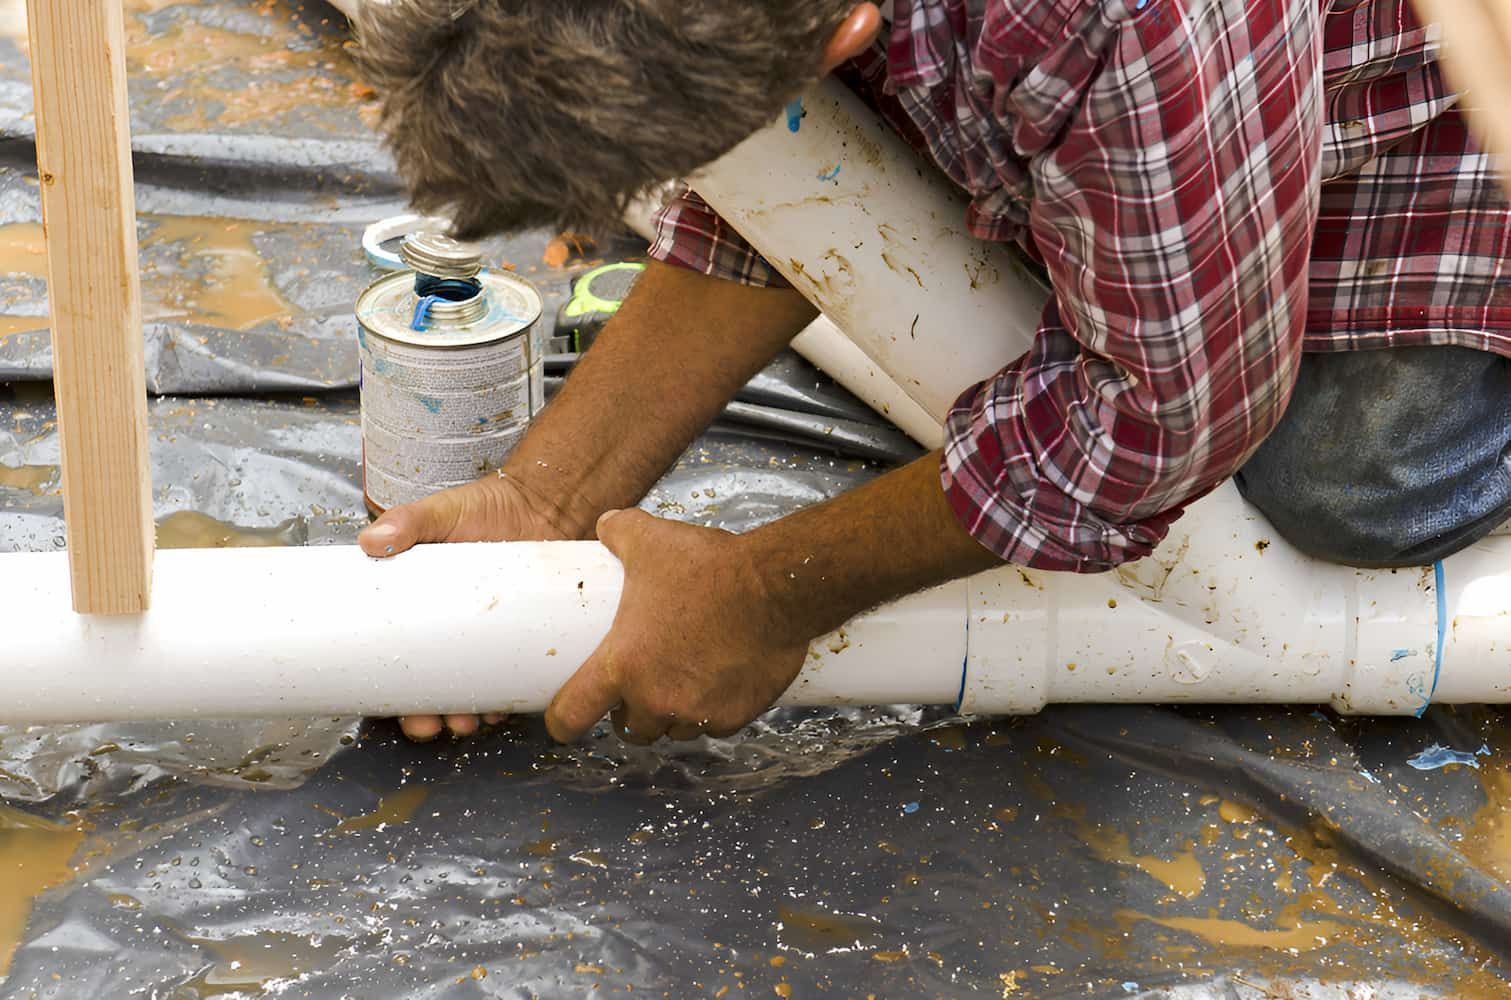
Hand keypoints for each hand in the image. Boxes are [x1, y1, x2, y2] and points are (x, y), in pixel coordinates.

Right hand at [359, 472, 578, 740]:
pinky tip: (503, 711)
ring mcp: (487, 640)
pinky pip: (512, 682)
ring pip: (469, 695)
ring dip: (465, 717)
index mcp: (417, 611)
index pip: (393, 663)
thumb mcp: (440, 512)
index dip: (387, 697)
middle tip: (431, 725)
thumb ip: (408, 522)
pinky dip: (505, 701)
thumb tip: (371, 541)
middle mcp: (449, 633)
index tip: (391, 712)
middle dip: (426, 719)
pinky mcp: (523, 640)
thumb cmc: (485, 509)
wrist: (544, 505)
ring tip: (467, 722)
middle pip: (428, 691)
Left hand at [545, 509, 810, 743]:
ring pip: (673, 730)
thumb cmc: (708, 568)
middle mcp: (655, 698)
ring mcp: (696, 712)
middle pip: (629, 729)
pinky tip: (718, 686)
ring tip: (679, 686)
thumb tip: (606, 526)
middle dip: (630, 714)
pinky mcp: (734, 717)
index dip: (562, 721)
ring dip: (671, 715)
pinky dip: (712, 713)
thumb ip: (620, 532)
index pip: (574, 712)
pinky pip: (713, 726)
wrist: (774, 588)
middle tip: (636, 691)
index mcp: (622, 665)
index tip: (562, 723)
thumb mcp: (651, 540)